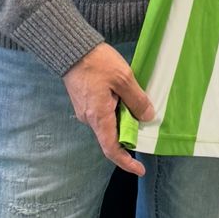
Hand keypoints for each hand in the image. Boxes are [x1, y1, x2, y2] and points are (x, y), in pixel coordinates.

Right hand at [63, 43, 155, 175]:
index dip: (126, 162)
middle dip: (130, 133)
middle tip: (146, 120)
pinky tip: (126, 96)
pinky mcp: (85, 101)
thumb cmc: (97, 62)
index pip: (112, 148)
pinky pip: (104, 113)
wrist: (71, 48)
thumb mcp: (123, 78)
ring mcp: (86, 110)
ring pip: (109, 123)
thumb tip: (147, 117)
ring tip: (138, 102)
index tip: (140, 169)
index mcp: (98, 116)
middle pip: (112, 136)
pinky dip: (117, 110)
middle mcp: (89, 118)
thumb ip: (136, 99)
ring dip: (124, 119)